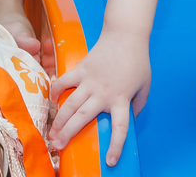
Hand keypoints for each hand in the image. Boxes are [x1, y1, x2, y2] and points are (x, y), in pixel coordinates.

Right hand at [48, 28, 150, 165]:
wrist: (125, 35)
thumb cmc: (137, 60)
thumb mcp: (145, 86)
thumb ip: (137, 105)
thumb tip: (129, 118)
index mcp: (121, 99)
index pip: (120, 128)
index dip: (115, 146)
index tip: (110, 161)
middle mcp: (103, 93)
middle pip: (83, 118)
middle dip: (69, 134)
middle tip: (58, 147)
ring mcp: (90, 81)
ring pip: (70, 104)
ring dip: (59, 119)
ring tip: (51, 133)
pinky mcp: (81, 69)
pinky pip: (64, 82)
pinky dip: (56, 91)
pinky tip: (52, 101)